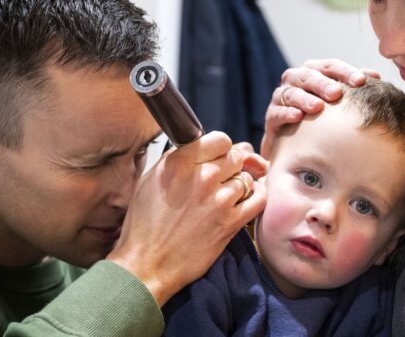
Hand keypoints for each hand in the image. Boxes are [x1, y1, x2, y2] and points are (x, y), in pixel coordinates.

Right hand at [107, 131, 266, 305]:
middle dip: (230, 167)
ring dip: (239, 186)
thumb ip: (179, 159)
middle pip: (235, 157)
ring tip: (224, 197)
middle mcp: (201, 177)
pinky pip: (259, 198)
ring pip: (246, 178)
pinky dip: (257, 196)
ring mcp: (219, 200)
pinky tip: (248, 199)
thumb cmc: (145, 224)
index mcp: (179, 162)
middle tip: (219, 180)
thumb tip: (204, 146)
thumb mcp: (151, 180)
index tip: (216, 157)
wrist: (147, 265)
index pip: (220, 140)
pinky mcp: (231, 223)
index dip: (220, 148)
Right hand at [261, 59, 379, 155]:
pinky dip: (286, 113)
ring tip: (318, 107)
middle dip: (322, 83)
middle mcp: (295, 81)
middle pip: (307, 75)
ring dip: (304, 98)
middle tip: (337, 93)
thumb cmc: (321, 118)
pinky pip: (276, 112)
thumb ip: (352, 87)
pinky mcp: (271, 118)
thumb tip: (375, 76)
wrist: (294, 145)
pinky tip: (298, 117)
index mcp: (313, 73)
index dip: (345, 71)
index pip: (329, 66)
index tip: (361, 81)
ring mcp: (281, 99)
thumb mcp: (336, 102)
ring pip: (290, 92)